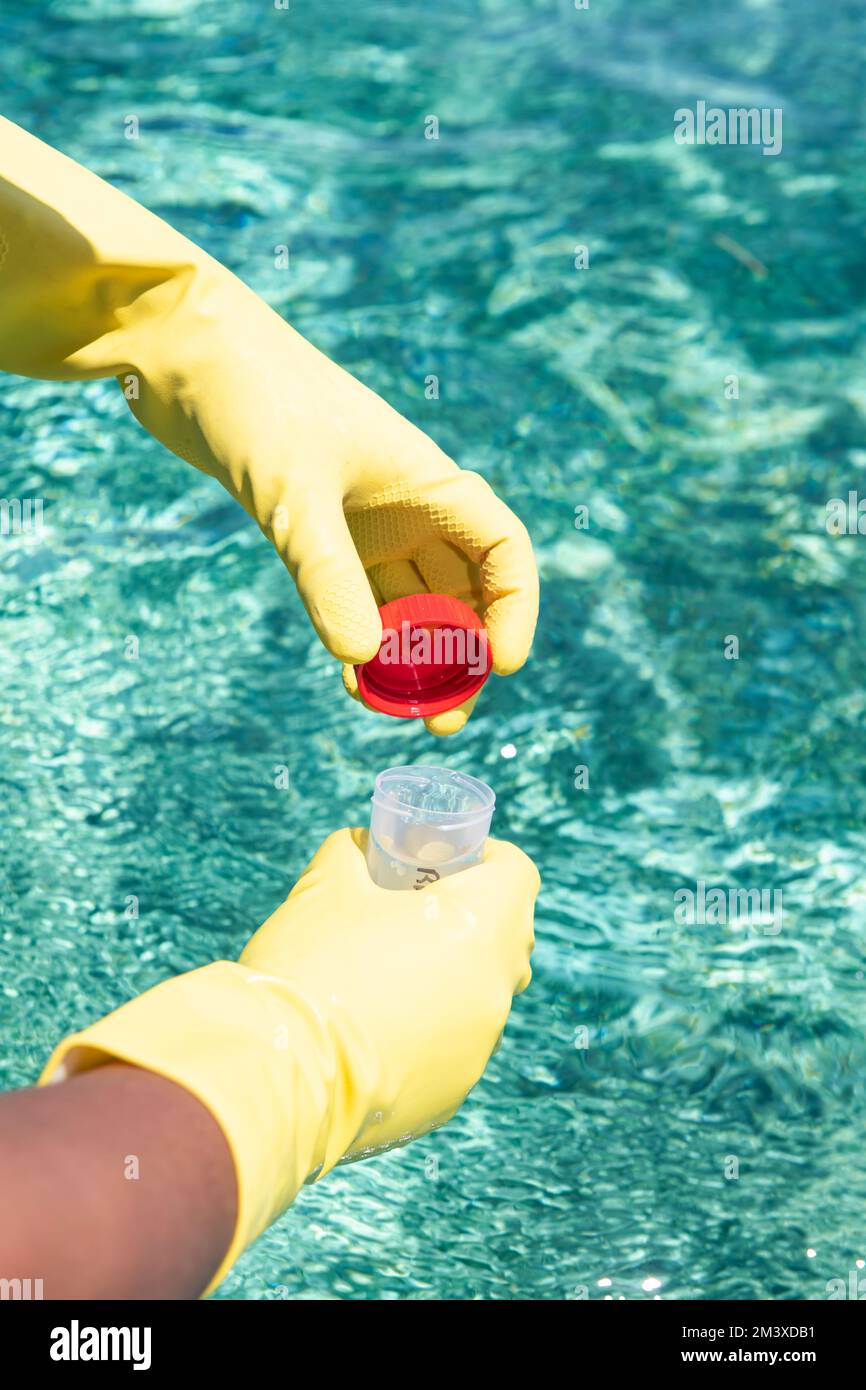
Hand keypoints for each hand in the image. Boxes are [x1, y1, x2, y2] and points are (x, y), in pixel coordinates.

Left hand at [0, 118, 537, 734]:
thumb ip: (325, 572)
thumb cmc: (252, 399)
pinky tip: (352, 679)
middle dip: (461, 655)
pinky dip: (363, 639)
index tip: (498, 665)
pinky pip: (358, 600)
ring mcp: (364, 521)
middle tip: (443, 717)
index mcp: (428, 480)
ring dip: (412, 658)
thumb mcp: (292, 489)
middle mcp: (407, 504)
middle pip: (462, 590)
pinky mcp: (319, 532)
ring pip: (411, 602)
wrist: (183, 355)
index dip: (513, 609)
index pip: (502, 551)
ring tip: (400, 712)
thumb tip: (358, 659)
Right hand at [241, 827, 538, 1156]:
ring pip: (479, 996)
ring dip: (445, 977)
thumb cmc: (311, 964)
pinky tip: (370, 1029)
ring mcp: (477, 1050)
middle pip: (505, 937)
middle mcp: (494, 991)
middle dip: (469, 917)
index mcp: (482, 928)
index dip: (487, 858)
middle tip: (413, 910)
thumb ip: (352, 852)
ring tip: (382, 974)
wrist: (275, 1072)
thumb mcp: (327, 885)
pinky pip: (451, 1048)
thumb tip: (360, 845)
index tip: (447, 861)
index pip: (518, 874)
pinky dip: (425, 1032)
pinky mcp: (450, 1095)